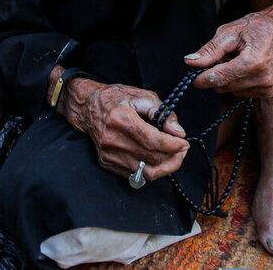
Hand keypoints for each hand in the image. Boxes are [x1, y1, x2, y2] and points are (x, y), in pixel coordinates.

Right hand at [64, 81, 188, 181]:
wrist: (88, 108)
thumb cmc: (116, 99)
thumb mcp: (142, 96)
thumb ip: (162, 113)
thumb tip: (178, 132)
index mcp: (121, 119)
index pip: (153, 141)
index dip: (173, 146)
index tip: (184, 143)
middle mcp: (112, 140)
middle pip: (151, 159)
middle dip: (173, 157)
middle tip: (182, 150)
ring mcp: (108, 154)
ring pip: (145, 172)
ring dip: (165, 167)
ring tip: (173, 157)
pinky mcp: (107, 163)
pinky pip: (135, 175)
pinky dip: (150, 169)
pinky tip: (157, 159)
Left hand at [184, 0, 272, 97]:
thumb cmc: (256, 28)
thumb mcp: (230, 32)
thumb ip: (210, 50)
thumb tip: (190, 61)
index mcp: (253, 62)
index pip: (220, 78)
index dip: (202, 78)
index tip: (193, 76)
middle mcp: (262, 78)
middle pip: (223, 86)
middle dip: (216, 74)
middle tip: (223, 57)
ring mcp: (266, 87)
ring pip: (230, 91)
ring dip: (227, 78)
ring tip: (236, 60)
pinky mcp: (267, 92)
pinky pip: (240, 92)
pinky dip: (236, 81)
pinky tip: (244, 68)